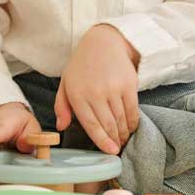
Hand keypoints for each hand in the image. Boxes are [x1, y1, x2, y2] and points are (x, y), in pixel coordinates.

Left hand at [54, 24, 139, 154]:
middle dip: (113, 140)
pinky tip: (130, 127)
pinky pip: (133, 110)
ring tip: (122, 139)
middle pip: (108, 125)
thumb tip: (61, 127)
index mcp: (78, 94)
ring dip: (123, 134)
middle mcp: (95, 92)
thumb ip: (61, 106)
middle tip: (116, 148)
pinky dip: (132, 122)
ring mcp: (113, 88)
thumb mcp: (66, 82)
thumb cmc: (82, 65)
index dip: (101, 141)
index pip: (91, 125)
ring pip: (121, 120)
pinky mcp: (128, 84)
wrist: (103, 42)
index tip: (109, 152)